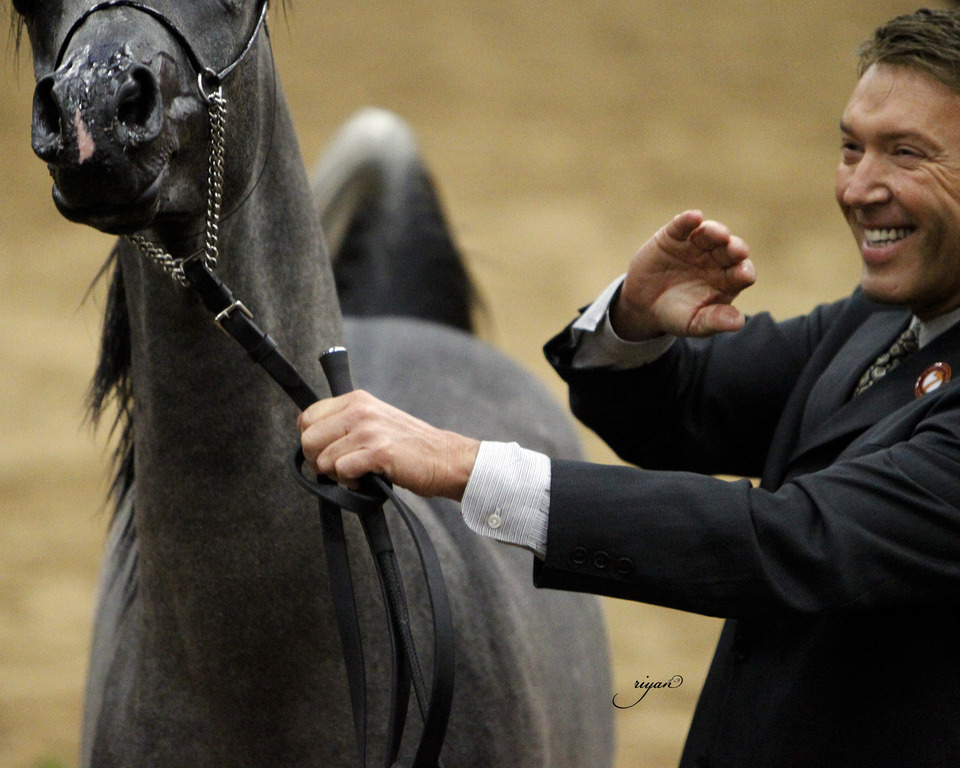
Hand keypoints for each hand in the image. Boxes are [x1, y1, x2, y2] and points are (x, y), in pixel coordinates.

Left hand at [298, 390, 480, 500]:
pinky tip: (366, 480)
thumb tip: (310, 438)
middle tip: (338, 469)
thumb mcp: (374, 422)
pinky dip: (351, 483)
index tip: (324, 452)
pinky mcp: (378, 452)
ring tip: (358, 474)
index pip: (307, 417)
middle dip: (318, 461)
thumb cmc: (409, 445)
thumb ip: (344, 423)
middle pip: (309, 440)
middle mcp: (360, 411)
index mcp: (357, 400)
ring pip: (323, 459)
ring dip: (337, 475)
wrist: (444, 458)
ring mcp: (369, 430)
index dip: (310, 440)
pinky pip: (342, 471)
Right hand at [611, 210, 756, 339]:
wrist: (642, 305)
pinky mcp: (674, 236)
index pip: (743, 272)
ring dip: (715, 231)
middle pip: (730, 250)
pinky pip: (683, 225)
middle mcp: (716, 259)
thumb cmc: (675, 315)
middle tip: (736, 251)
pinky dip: (688, 220)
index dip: (745, 272)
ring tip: (716, 234)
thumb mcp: (693, 324)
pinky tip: (694, 217)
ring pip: (710, 234)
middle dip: (735, 249)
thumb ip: (714, 321)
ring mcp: (696, 246)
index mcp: (727, 280)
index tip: (743, 275)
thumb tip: (738, 322)